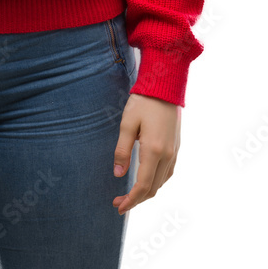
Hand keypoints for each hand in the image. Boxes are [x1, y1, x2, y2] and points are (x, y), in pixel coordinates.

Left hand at [112, 93, 180, 214]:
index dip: (130, 200)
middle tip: (119, 202)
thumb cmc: (143, 102)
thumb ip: (122, 150)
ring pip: (161, 182)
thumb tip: (118, 174)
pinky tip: (146, 180)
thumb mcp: (127, 124)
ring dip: (146, 192)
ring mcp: (174, 152)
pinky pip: (167, 173)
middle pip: (153, 188)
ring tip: (130, 194)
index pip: (142, 185)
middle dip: (136, 199)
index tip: (118, 207)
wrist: (165, 87)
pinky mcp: (176, 148)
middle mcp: (167, 155)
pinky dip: (156, 182)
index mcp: (154, 151)